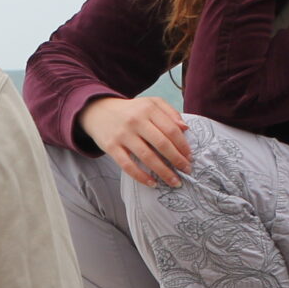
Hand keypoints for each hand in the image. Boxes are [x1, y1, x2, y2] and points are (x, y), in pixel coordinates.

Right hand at [76, 95, 191, 187]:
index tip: (190, 157)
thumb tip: (185, 129)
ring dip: (164, 172)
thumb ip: (169, 112)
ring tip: (174, 181)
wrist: (98, 111)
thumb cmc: (131, 110)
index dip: (183, 145)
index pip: (171, 129)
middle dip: (177, 160)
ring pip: (147, 157)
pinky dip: (141, 177)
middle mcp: (136, 120)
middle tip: (187, 171)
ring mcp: (122, 134)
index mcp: (148, 109)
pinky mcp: (111, 147)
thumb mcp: (150, 103)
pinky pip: (128, 165)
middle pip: (162, 144)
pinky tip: (152, 183)